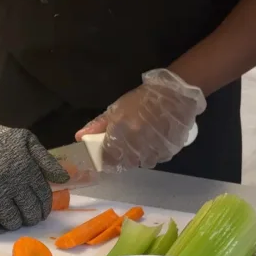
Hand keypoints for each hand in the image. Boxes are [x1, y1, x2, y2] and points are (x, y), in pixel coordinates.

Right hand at [0, 112, 69, 233]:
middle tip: (27, 217)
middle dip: (32, 218)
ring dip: (15, 223)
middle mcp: (12, 184)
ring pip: (12, 222)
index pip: (43, 198)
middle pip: (30, 213)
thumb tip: (64, 179)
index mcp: (27, 169)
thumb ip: (47, 160)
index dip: (44, 209)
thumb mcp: (27, 141)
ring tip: (12, 218)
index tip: (40, 212)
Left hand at [76, 69, 206, 170]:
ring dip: (140, 157)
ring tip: (142, 143)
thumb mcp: (117, 108)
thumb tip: (79, 137)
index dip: (106, 159)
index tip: (107, 156)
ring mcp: (154, 147)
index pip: (107, 156)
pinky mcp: (169, 150)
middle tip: (127, 147)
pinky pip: (158, 159)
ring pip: (142, 163)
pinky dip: (154, 155)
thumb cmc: (143, 98)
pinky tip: (155, 142)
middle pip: (125, 162)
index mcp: (121, 130)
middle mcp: (137, 141)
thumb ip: (98, 125)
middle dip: (123, 158)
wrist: (175, 93)